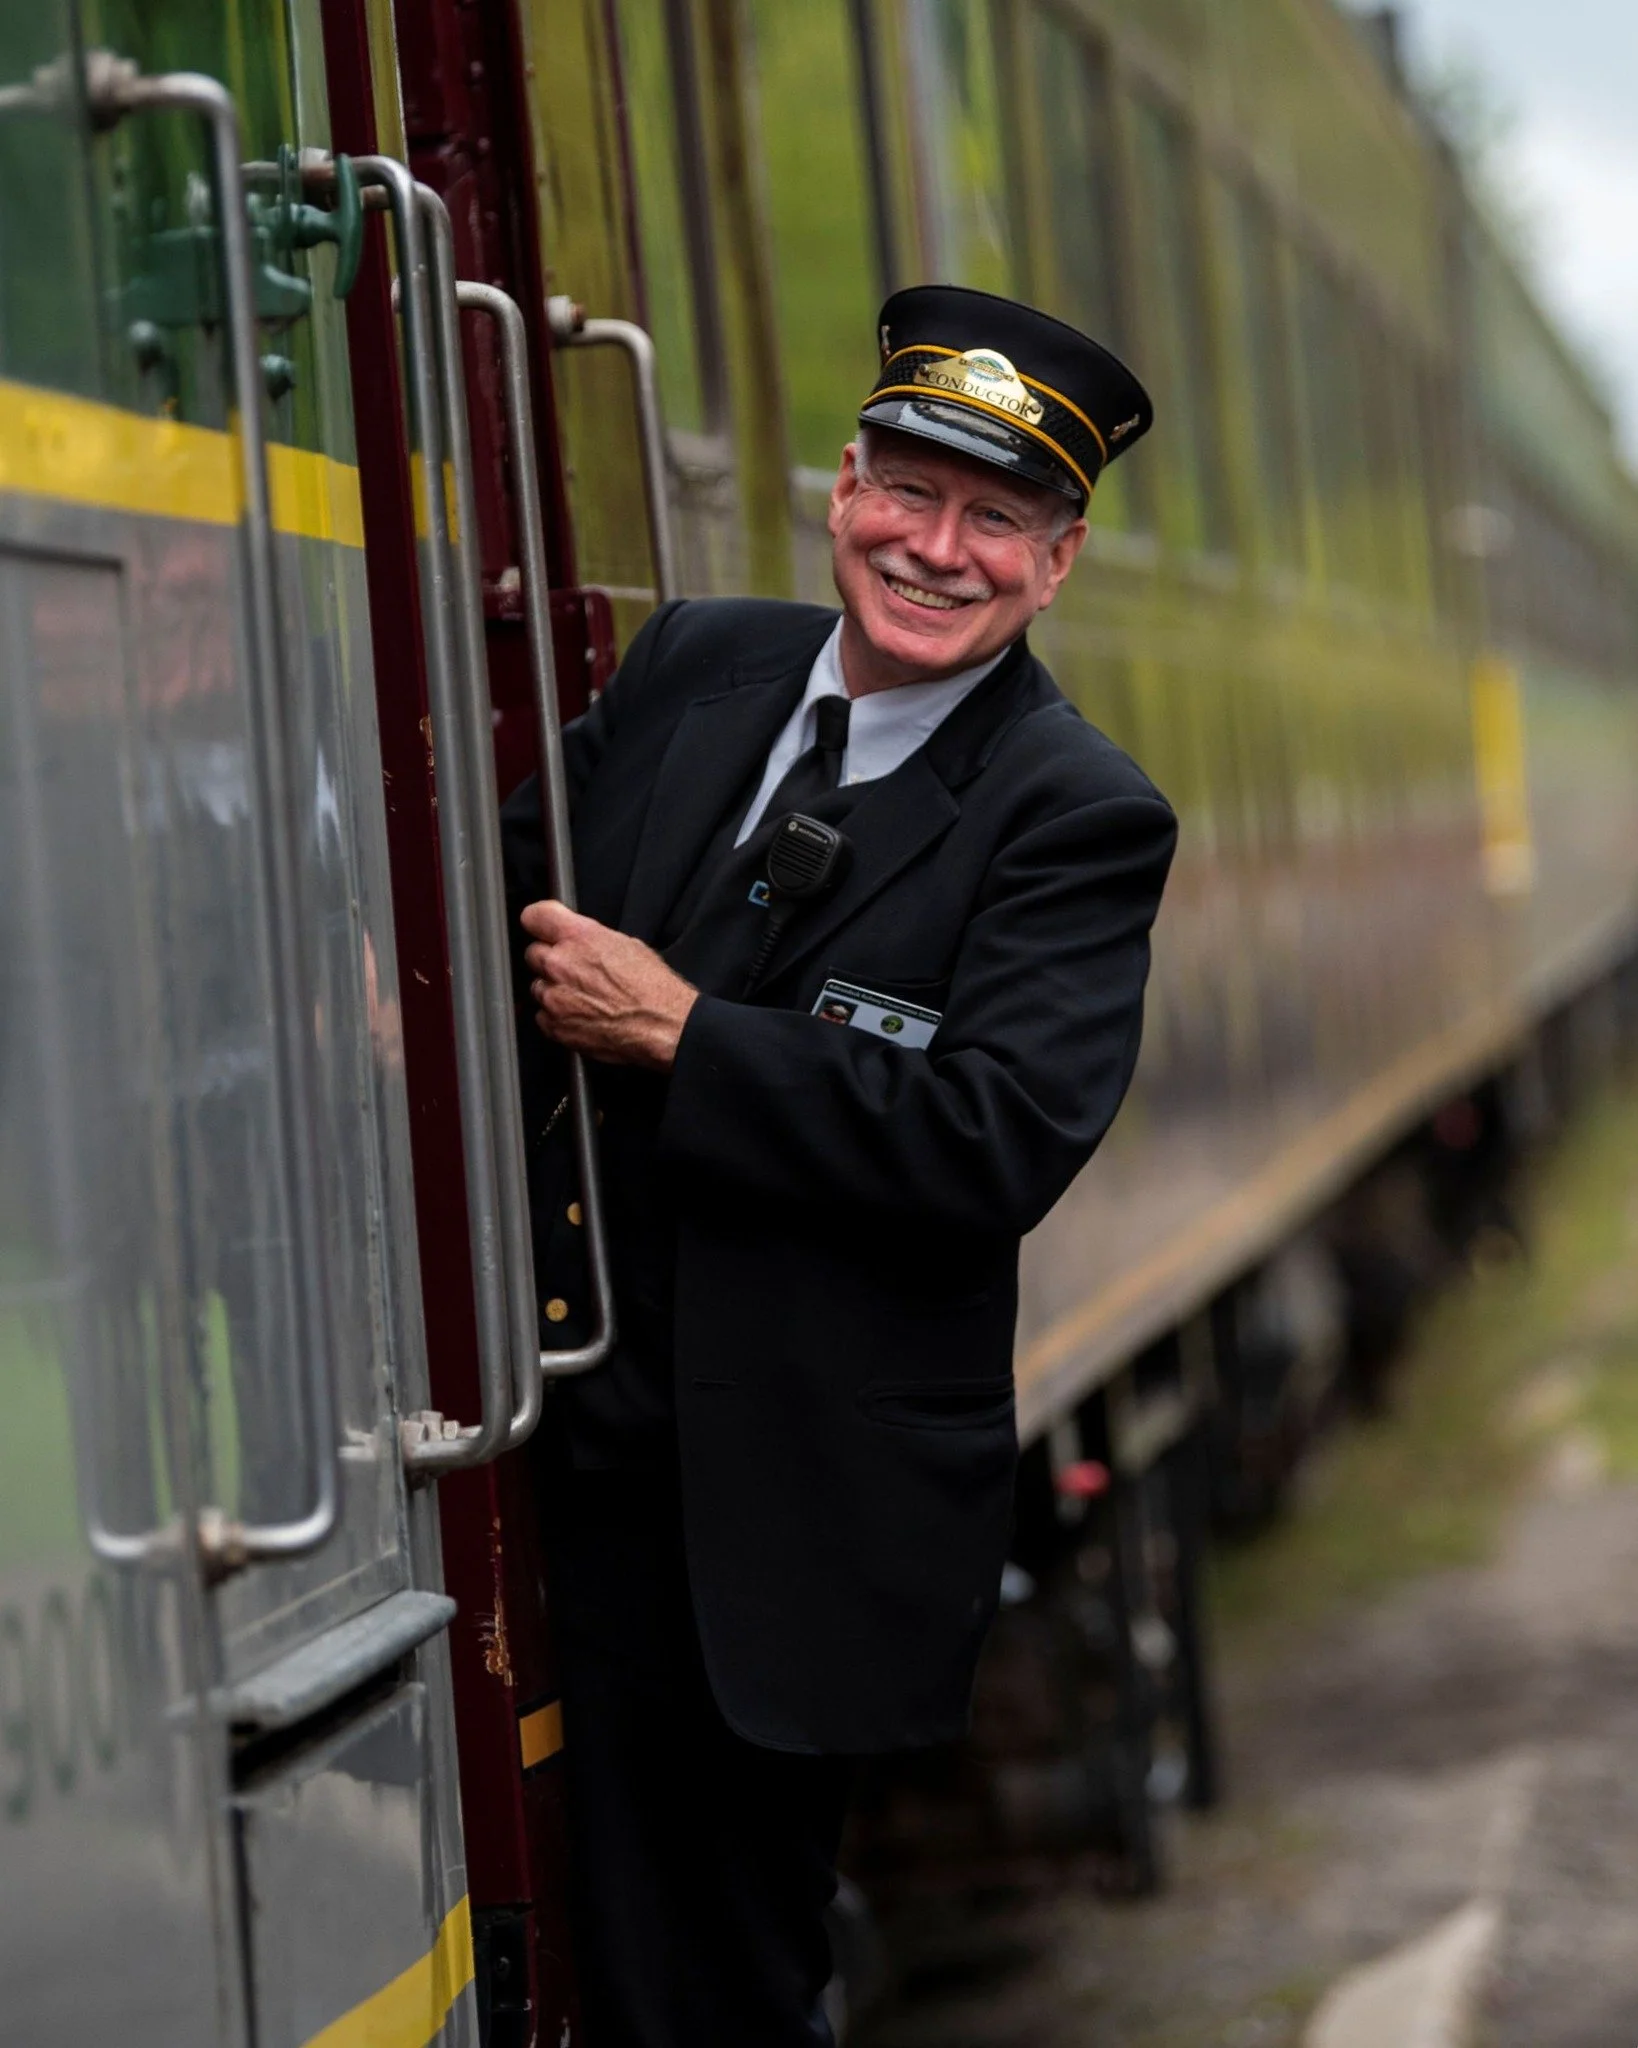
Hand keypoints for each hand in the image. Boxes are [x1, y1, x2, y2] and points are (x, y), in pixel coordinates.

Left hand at [521, 900, 697, 1070]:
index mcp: (579, 938)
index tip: (542, 928)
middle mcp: (561, 965)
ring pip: (538, 987)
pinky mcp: (555, 1027)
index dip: (539, 922)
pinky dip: (557, 1017)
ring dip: (554, 990)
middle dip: (550, 960)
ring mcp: (555, 998)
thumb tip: (579, 941)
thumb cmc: (653, 989)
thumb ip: (591, 940)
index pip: (535, 916)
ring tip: (584, 998)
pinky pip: (543, 1017)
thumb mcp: (627, 945)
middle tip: (574, 971)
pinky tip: (582, 1016)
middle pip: (532, 953)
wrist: (663, 1026)